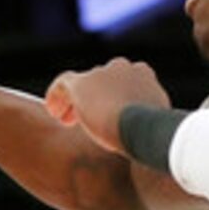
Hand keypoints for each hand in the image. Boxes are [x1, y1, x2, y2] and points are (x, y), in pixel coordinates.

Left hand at [44, 58, 172, 153]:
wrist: (140, 127)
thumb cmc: (152, 132)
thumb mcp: (155, 125)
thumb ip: (147, 122)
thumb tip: (152, 141)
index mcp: (144, 75)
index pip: (126, 79)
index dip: (115, 95)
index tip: (110, 113)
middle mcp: (123, 68)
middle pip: (103, 79)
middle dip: (96, 97)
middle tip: (89, 119)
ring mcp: (101, 74)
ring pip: (83, 83)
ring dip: (76, 101)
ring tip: (69, 121)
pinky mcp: (81, 84)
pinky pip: (63, 83)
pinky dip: (56, 96)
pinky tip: (53, 112)